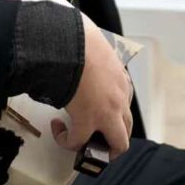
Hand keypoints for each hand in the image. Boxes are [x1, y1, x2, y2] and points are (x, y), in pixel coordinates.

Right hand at [50, 15, 133, 161]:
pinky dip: (67, 140)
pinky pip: (78, 142)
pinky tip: (58, 128)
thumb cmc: (81, 38)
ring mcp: (107, 113)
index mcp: (122, 81)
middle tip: (91, 136)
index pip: (123, 105)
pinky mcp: (87, 122)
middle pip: (126, 131)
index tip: (93, 109)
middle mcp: (120, 100)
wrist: (72, 42)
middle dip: (110, 139)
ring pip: (117, 145)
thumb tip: (79, 52)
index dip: (109, 113)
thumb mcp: (96, 49)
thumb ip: (94, 59)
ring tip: (80, 141)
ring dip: (99, 146)